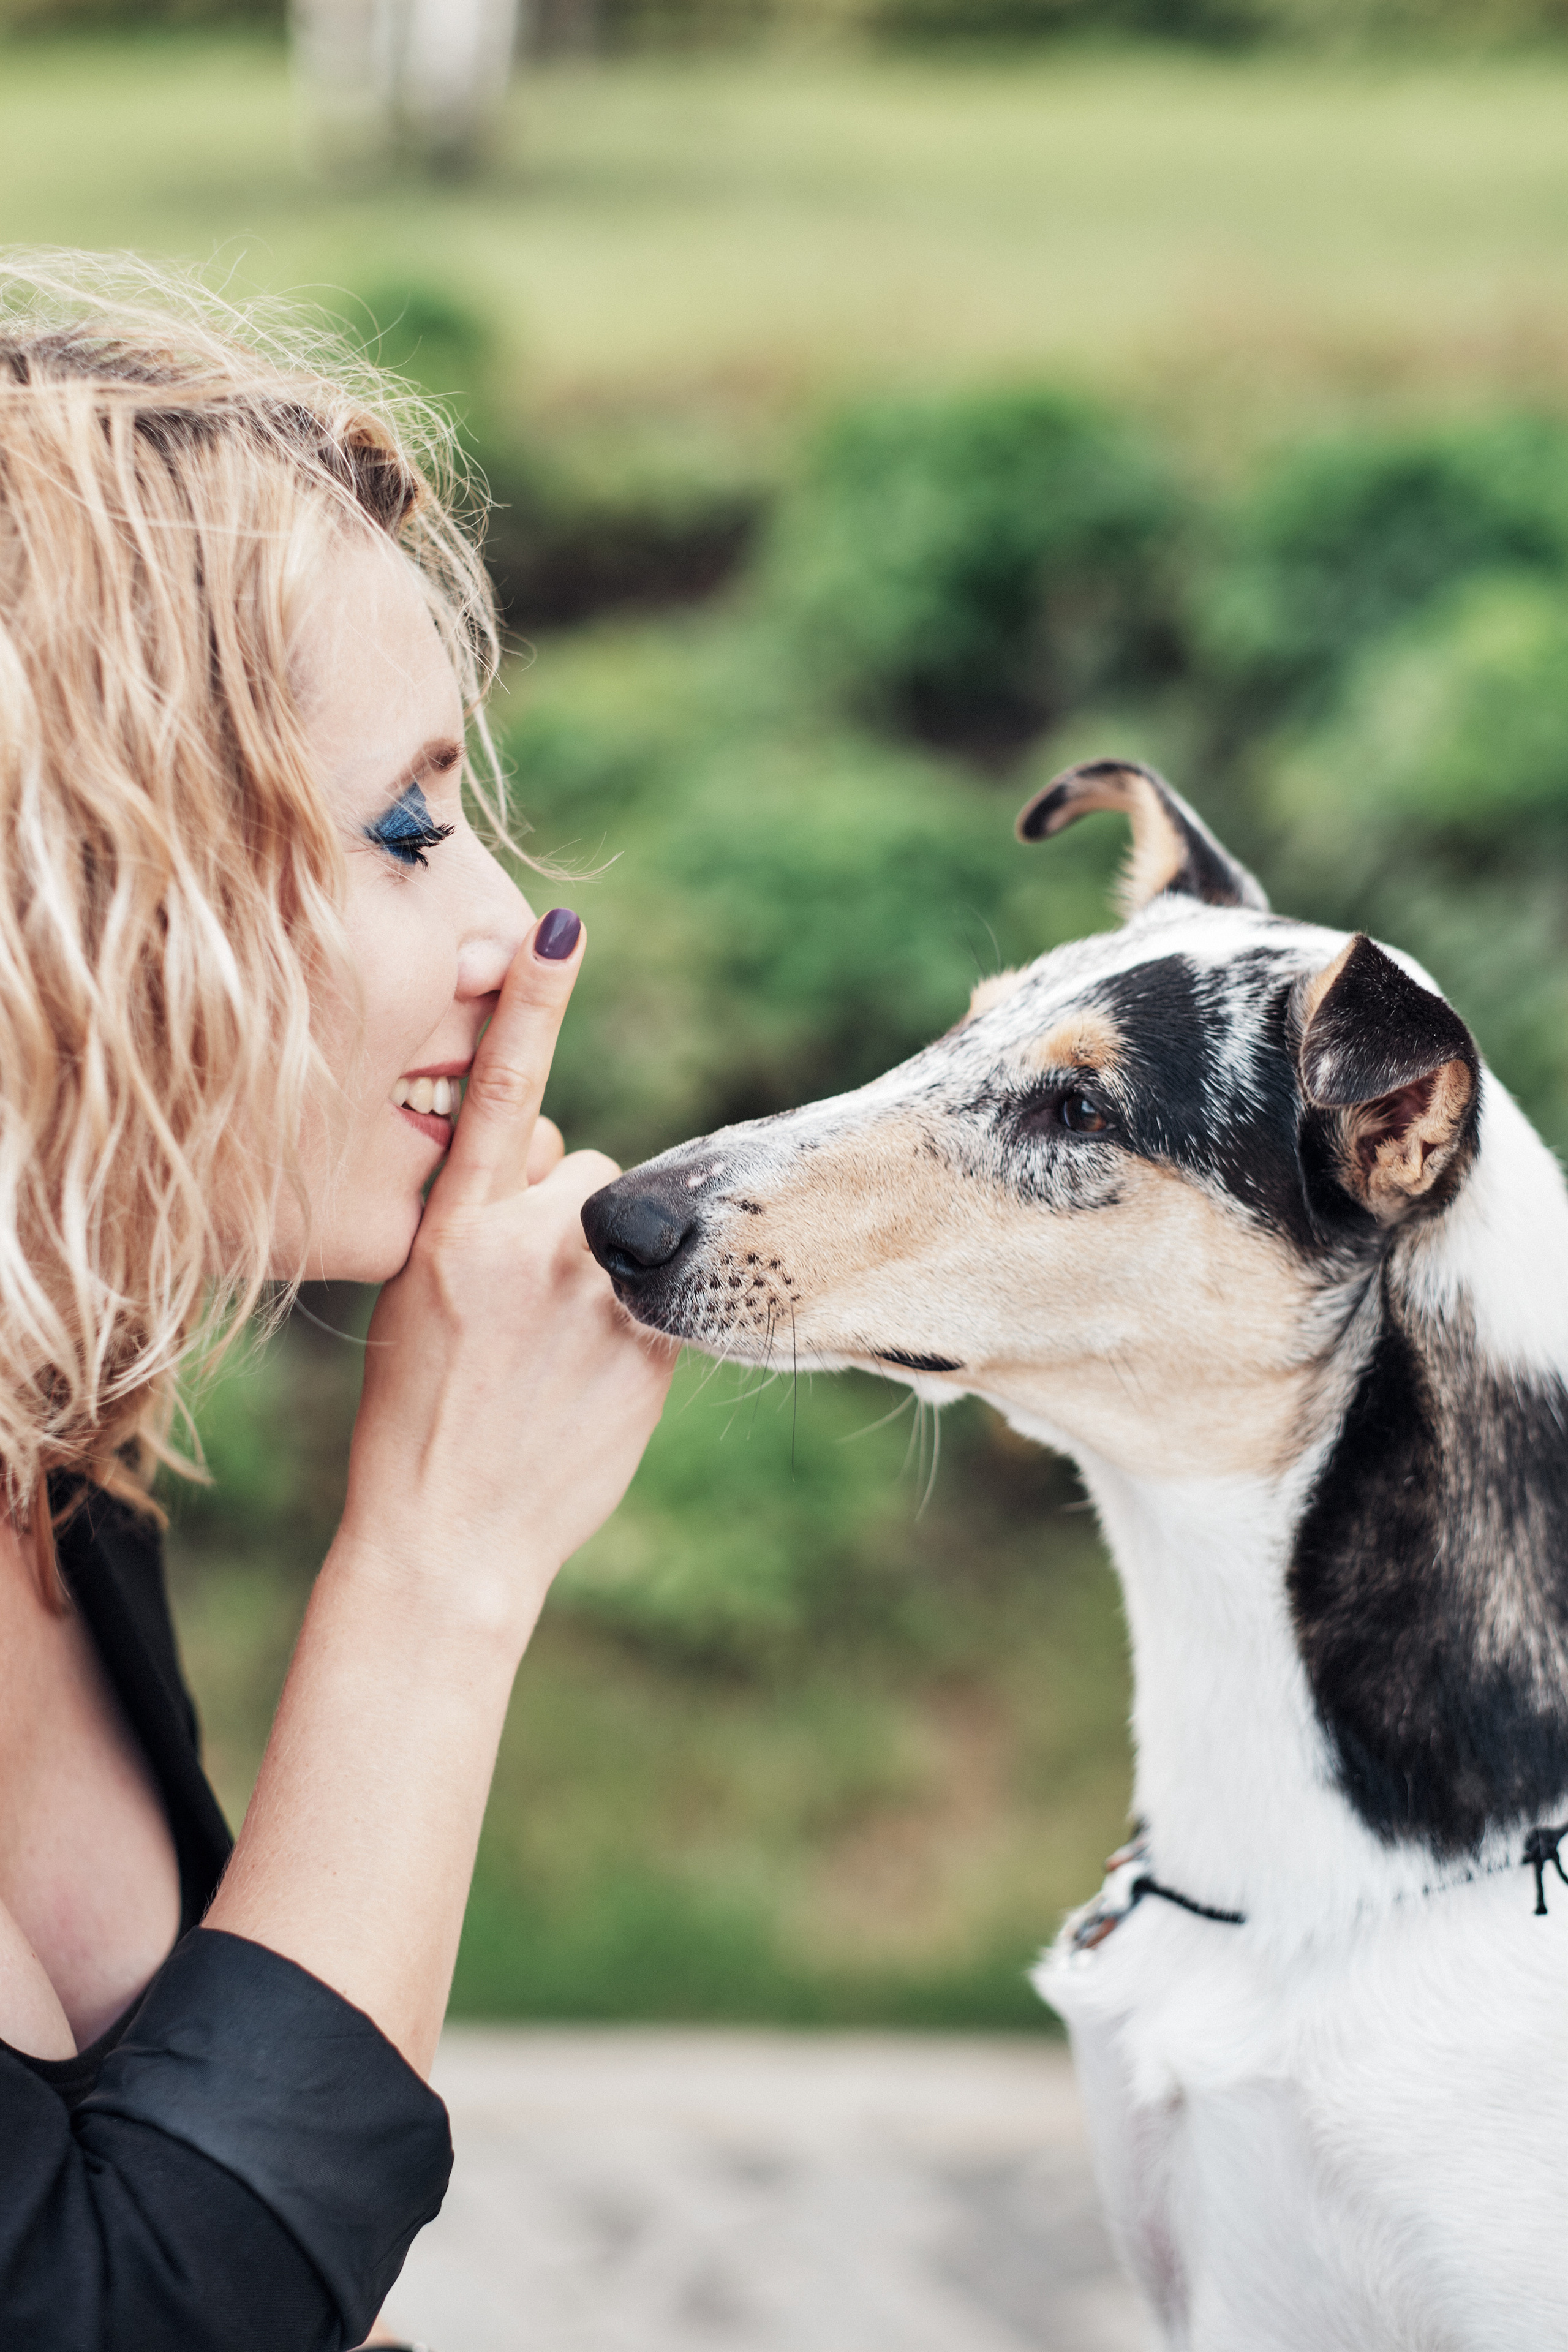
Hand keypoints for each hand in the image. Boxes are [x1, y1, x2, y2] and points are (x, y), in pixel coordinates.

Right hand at [340, 914, 676, 1644]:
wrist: (450, 1534)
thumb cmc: (420, 1413)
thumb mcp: (420, 1298)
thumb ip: (483, 1222)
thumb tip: (555, 1176)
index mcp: (456, 1229)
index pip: (503, 1090)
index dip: (531, 1002)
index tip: (562, 925)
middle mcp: (531, 1248)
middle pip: (583, 1164)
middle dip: (564, 1210)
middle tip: (523, 1297)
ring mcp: (600, 1297)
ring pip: (623, 1224)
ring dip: (605, 1261)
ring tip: (556, 1343)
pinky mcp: (655, 1345)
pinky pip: (658, 1292)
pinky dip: (632, 1320)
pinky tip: (586, 1378)